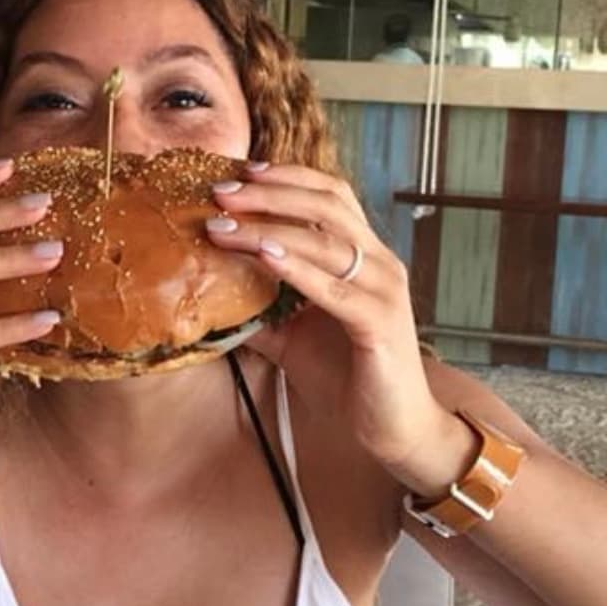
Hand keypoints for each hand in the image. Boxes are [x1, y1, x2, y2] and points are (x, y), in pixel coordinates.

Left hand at [204, 164, 474, 495]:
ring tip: (223, 225)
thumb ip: (262, 311)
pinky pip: (333, 287)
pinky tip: (262, 255)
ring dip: (268, 226)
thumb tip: (210, 297)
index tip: (240, 173)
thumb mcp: (294, 338)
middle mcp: (380, 264)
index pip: (331, 196)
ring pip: (325, 240)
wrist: (395, 432)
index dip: (287, 178)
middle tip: (220, 192)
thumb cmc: (349, 379)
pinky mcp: (380, 323)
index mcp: (364, 258)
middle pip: (327, 204)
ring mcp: (384, 290)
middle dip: (270, 192)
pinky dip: (295, 267)